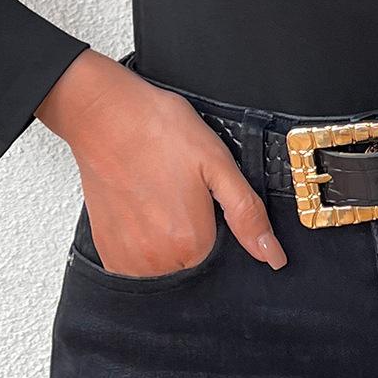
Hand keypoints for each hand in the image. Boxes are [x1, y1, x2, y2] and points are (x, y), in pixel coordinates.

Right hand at [36, 50, 288, 276]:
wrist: (104, 115)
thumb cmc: (158, 131)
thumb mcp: (218, 164)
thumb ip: (247, 214)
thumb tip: (272, 255)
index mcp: (191, 243)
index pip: (220, 250)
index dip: (213, 218)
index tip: (198, 192)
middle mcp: (157, 260)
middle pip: (191, 259)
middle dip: (189, 228)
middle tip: (175, 187)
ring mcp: (127, 259)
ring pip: (164, 262)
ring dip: (163, 236)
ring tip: (156, 194)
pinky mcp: (106, 251)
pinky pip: (136, 261)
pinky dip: (140, 239)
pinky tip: (139, 205)